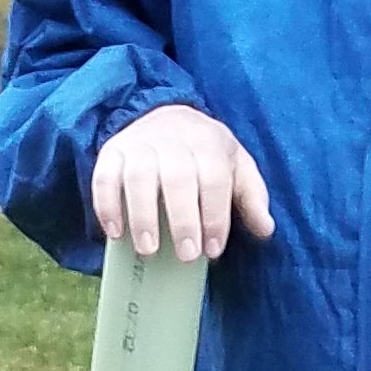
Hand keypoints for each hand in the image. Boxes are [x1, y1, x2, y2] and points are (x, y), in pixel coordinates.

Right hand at [90, 103, 272, 262]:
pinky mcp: (113, 153)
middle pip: (177, 177)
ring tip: (148, 250)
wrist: (163, 115)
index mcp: (207, 143)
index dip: (215, 215)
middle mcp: (173, 140)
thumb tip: (265, 229)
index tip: (213, 250)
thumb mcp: (234, 165)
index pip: (214, 178)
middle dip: (183, 219)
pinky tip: (114, 232)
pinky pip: (105, 177)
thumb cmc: (203, 153)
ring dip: (143, 215)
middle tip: (186, 256)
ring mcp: (140, 145)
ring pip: (139, 177)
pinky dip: (107, 205)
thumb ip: (251, 196)